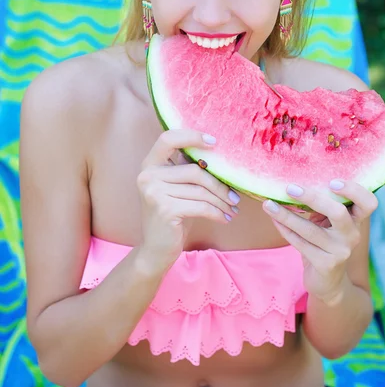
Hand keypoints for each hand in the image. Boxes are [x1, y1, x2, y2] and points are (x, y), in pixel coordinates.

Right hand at [137, 129, 238, 271]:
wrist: (155, 250)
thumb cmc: (172, 215)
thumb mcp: (176, 189)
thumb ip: (186, 169)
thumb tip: (218, 154)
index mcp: (149, 165)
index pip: (167, 138)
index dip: (191, 136)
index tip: (214, 142)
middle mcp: (147, 176)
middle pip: (194, 170)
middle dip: (219, 184)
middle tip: (235, 196)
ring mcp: (154, 193)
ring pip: (200, 190)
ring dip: (221, 201)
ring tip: (232, 208)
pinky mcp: (164, 210)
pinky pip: (201, 206)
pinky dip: (217, 212)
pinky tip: (225, 218)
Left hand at [263, 180, 377, 304]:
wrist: (328, 282)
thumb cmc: (325, 244)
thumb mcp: (329, 224)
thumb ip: (322, 206)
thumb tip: (295, 184)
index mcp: (356, 220)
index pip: (368, 203)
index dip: (354, 190)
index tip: (332, 182)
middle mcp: (352, 235)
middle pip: (338, 213)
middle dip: (312, 198)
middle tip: (290, 188)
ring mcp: (340, 251)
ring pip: (310, 229)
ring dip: (286, 215)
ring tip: (268, 204)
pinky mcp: (325, 265)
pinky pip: (300, 243)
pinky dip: (284, 229)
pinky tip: (274, 219)